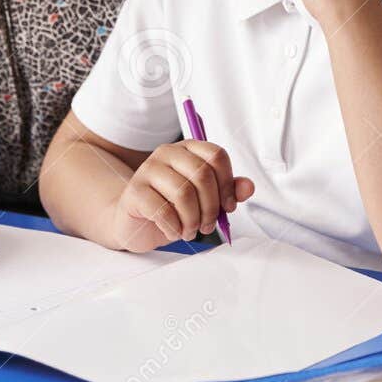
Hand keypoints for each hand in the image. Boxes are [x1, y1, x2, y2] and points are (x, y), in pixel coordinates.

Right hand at [109, 141, 254, 252]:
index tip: (228, 206)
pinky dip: (174, 227)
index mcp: (188, 149)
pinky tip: (174, 232)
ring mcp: (148, 170)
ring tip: (190, 230)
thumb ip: (227, 190)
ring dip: (192, 220)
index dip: (228, 184)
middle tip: (207, 226)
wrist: (134, 222)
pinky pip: (162, 211)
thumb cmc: (171, 208)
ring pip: (183, 193)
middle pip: (203, 175)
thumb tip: (248, 187)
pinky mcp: (135, 192)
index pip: (217, 155)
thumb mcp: (203, 199)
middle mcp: (167, 153)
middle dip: (211, 208)